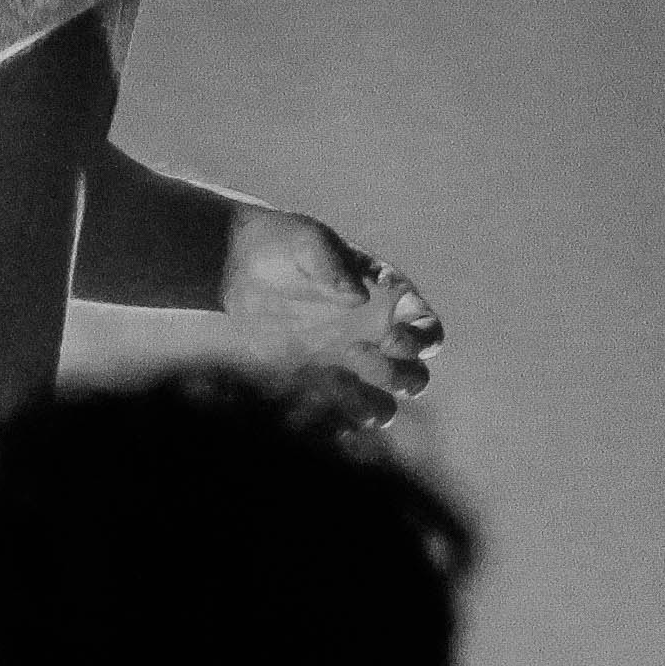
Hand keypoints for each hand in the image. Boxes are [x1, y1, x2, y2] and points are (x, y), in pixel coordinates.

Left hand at [222, 206, 443, 428]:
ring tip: (340, 393)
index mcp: (388, 300)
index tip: (391, 339)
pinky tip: (316, 416)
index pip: (426, 329)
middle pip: (414, 375)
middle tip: (356, 355)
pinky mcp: (315, 384)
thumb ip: (332, 263)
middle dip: (399, 377)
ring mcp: (347, 365)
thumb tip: (358, 297)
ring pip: (383, 405)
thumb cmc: (284, 244)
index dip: (420, 341)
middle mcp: (375, 337)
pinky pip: (338, 416)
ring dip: (374, 409)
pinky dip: (335, 424)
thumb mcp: (307, 241)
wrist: (238, 266)